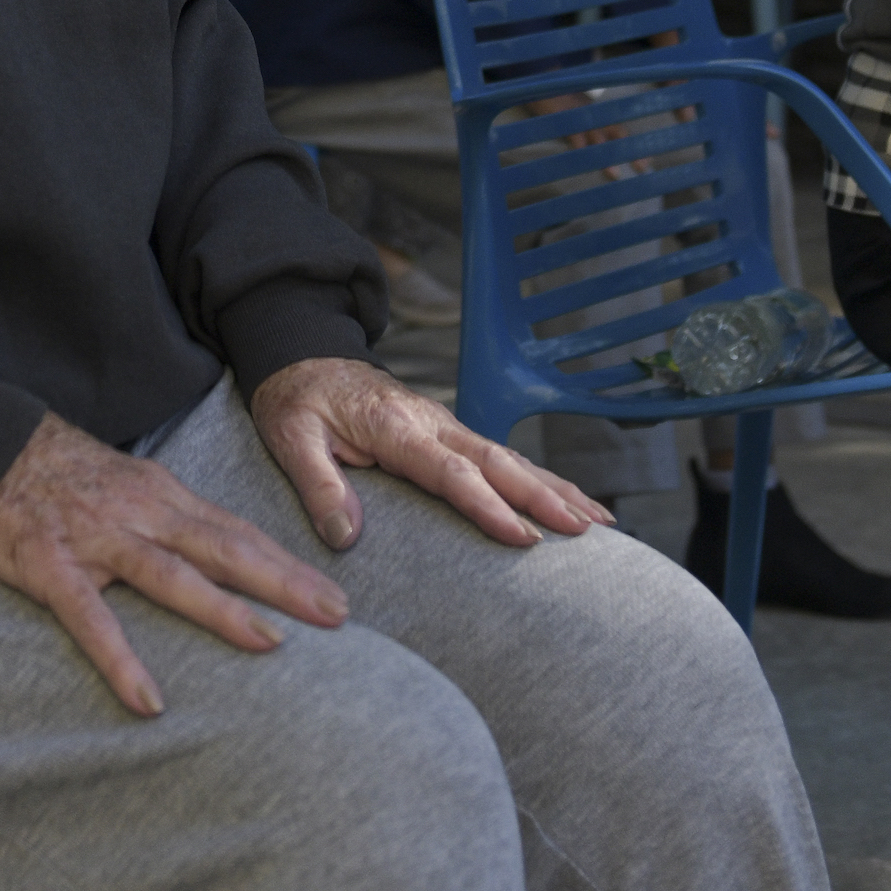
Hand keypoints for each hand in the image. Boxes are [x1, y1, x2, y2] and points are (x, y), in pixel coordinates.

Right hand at [0, 412, 350, 716]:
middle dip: (284, 582)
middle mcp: (138, 512)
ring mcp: (95, 538)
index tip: (334, 595)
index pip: (236, 532)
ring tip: (272, 644)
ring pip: (172, 575)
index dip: (286, 564)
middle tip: (337, 616)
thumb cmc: (51, 469)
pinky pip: (91, 618)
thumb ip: (165, 517)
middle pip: (224, 548)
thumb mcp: (121, 483)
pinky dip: (122, 658)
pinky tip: (149, 699)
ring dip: (224, 610)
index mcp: (159, 494)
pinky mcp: (48, 564)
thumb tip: (216, 556)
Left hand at [249, 355, 608, 554]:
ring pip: (510, 458)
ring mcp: (445, 424)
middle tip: (583, 531)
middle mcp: (431, 421)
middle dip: (542, 497)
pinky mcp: (449, 431)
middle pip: (496, 462)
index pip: (449, 470)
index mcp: (395, 426)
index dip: (487, 505)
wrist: (302, 353)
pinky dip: (541, 480)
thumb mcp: (290, 438)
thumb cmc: (296, 400)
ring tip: (599, 524)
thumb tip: (347, 537)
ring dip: (555, 488)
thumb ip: (318, 485)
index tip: (522, 537)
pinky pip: (502, 458)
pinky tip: (570, 504)